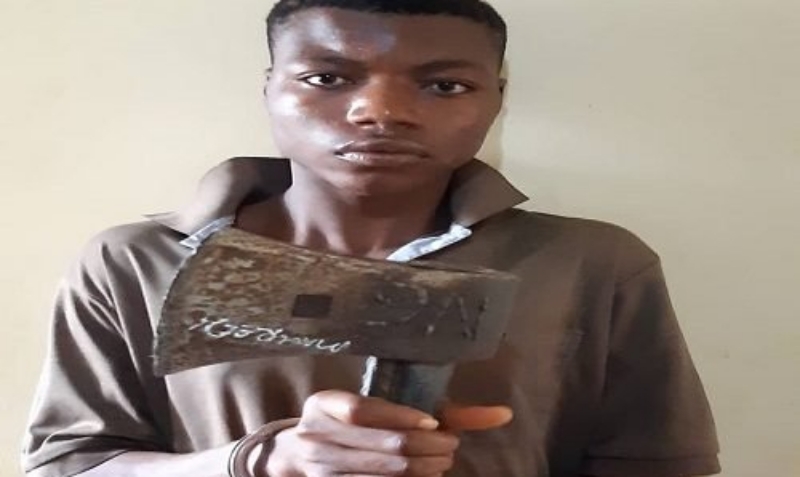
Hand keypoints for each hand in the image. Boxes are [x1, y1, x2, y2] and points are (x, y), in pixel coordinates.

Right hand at [265, 390, 511, 476]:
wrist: (297, 455)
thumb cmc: (358, 424)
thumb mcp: (382, 406)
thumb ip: (440, 409)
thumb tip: (504, 414)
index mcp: (325, 404)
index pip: (362, 411)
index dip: (400, 417)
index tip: (434, 423)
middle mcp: (316, 436)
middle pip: (382, 447)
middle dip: (425, 450)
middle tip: (449, 447)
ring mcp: (320, 469)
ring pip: (382, 475)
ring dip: (422, 471)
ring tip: (441, 462)